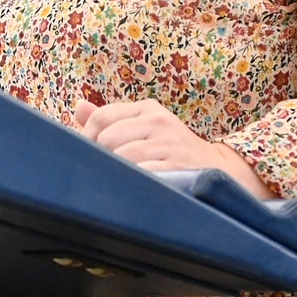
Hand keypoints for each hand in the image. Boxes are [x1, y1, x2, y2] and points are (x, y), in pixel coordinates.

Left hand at [74, 98, 275, 199]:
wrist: (219, 170)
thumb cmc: (171, 150)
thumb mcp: (145, 128)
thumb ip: (112, 119)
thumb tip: (78, 108)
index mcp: (147, 109)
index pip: (102, 118)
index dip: (86, 138)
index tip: (86, 157)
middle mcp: (159, 121)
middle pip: (108, 138)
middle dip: (102, 158)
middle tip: (106, 173)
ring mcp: (170, 143)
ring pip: (123, 156)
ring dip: (118, 172)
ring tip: (121, 182)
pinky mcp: (180, 165)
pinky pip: (144, 173)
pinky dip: (135, 182)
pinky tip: (136, 188)